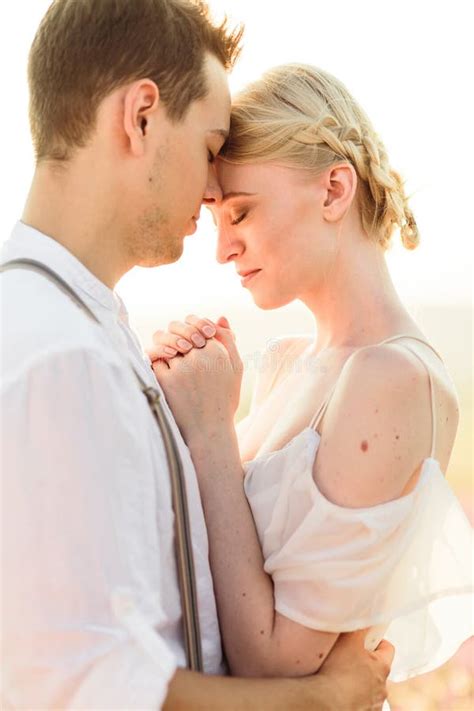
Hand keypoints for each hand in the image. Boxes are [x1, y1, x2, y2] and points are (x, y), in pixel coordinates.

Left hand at [152, 320, 242, 443]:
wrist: (210, 431)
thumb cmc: (223, 400)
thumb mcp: (235, 370)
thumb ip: (229, 341)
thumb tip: (219, 317)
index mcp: (218, 351)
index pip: (196, 322)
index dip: (190, 325)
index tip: (189, 338)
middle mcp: (200, 356)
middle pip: (177, 328)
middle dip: (174, 333)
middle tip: (177, 346)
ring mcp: (182, 368)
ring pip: (163, 341)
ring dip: (164, 346)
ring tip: (169, 358)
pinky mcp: (166, 380)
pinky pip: (154, 359)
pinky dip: (156, 361)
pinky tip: (162, 370)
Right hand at [315, 631, 393, 710]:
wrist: (327, 702)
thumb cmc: (338, 672)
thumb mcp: (348, 640)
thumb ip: (357, 627)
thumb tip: (361, 614)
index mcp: (382, 667)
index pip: (388, 648)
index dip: (377, 641)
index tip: (367, 639)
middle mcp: (382, 687)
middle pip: (377, 668)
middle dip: (365, 662)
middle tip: (348, 656)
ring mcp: (373, 703)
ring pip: (369, 686)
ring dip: (359, 681)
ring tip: (341, 676)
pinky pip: (361, 701)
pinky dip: (354, 696)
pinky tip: (340, 691)